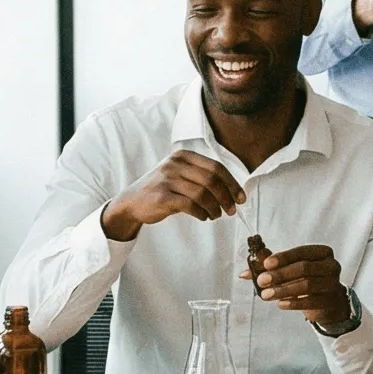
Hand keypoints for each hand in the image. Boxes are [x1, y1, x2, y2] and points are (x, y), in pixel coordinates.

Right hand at [100, 149, 244, 241]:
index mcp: (183, 156)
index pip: (216, 167)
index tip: (241, 197)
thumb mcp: (179, 175)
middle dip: (226, 197)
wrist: (132, 201)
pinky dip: (202, 213)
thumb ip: (201, 177)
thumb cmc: (162, 189)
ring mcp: (167, 179)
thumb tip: (232, 191)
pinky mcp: (162, 196)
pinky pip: (191, 205)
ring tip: (216, 215)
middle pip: (212, 179)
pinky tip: (204, 217)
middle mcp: (175, 164)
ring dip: (215, 208)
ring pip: (203, 193)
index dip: (232, 183)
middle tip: (231, 210)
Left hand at [252, 243, 350, 330]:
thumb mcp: (292, 270)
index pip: (301, 252)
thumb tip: (245, 272)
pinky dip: (293, 303)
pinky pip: (310, 302)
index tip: (266, 264)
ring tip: (266, 295)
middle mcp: (331, 266)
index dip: (283, 257)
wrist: (330, 302)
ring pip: (307, 285)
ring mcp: (333, 284)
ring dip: (283, 290)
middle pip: (304, 268)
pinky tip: (280, 304)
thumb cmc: (309, 280)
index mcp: (322, 252)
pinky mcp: (330, 302)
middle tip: (262, 280)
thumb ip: (271, 267)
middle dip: (280, 274)